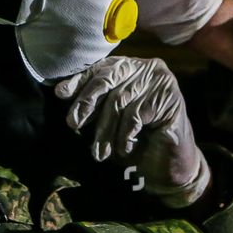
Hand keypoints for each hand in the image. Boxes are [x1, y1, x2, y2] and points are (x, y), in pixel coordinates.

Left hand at [55, 57, 210, 207]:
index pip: (100, 69)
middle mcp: (145, 67)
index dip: (79, 81)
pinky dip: (125, 134)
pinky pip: (136, 114)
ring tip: (99, 152)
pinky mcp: (170, 97)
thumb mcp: (107, 120)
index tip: (61, 94)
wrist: (168, 165)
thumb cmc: (134, 141)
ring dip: (105, 130)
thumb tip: (61, 92)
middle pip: (108, 79)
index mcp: (128, 67)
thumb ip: (91, 104)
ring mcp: (160, 80)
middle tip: (73, 123)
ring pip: (120, 101)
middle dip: (87, 102)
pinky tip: (124, 148)